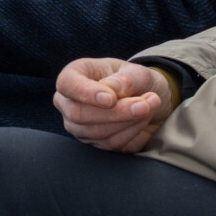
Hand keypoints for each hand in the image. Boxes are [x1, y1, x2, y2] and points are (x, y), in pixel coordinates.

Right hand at [53, 58, 176, 152]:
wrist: (146, 99)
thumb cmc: (134, 80)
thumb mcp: (135, 72)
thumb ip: (123, 80)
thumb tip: (111, 91)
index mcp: (73, 75)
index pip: (67, 84)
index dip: (86, 93)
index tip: (111, 98)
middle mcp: (69, 102)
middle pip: (79, 113)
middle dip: (115, 112)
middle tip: (144, 105)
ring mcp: (79, 126)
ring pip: (96, 131)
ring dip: (128, 121)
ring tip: (148, 107)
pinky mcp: (94, 143)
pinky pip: (111, 143)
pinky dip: (131, 132)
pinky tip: (142, 119)